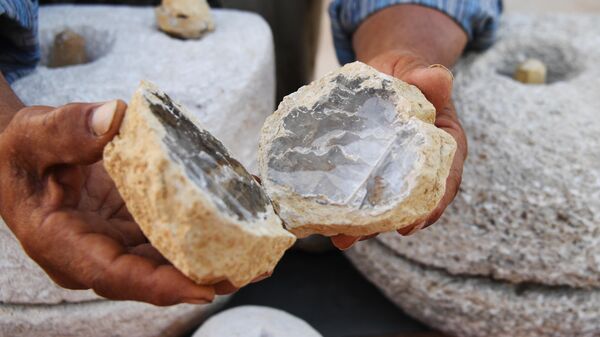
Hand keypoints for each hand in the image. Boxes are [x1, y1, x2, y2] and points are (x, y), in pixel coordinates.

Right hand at [0, 101, 235, 304]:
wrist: (25, 156)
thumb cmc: (23, 153)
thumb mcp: (32, 136)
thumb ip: (66, 130)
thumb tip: (114, 117)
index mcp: (63, 244)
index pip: (115, 276)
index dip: (161, 286)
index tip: (205, 288)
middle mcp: (96, 253)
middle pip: (154, 275)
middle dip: (205, 275)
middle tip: (254, 267)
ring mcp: (118, 242)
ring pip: (169, 258)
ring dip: (214, 254)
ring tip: (261, 245)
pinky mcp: (135, 226)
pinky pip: (172, 232)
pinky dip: (205, 225)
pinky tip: (238, 210)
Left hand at [331, 50, 466, 249]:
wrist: (386, 75)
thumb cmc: (406, 73)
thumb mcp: (416, 71)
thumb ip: (426, 76)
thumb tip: (436, 77)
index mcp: (443, 144)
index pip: (444, 179)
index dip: (430, 205)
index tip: (411, 225)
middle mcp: (421, 166)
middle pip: (409, 202)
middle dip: (383, 224)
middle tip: (356, 238)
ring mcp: (395, 172)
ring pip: (384, 204)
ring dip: (363, 225)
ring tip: (338, 238)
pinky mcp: (371, 172)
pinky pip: (364, 193)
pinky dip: (350, 208)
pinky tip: (328, 219)